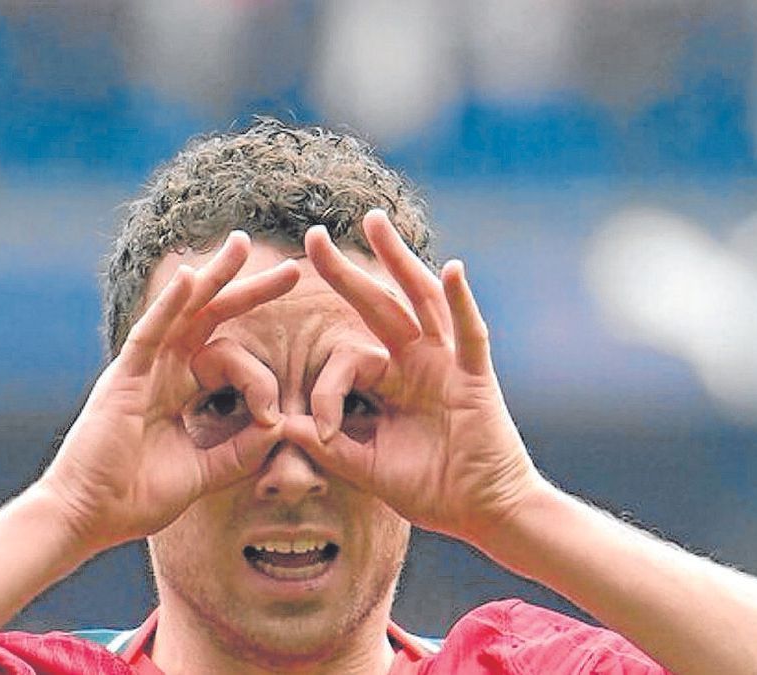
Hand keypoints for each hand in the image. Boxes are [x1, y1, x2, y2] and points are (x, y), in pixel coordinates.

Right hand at [40, 232, 297, 551]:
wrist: (87, 518)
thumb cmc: (133, 497)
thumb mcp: (202, 474)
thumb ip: (239, 452)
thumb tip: (280, 426)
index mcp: (177, 390)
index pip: (226, 356)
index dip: (260, 375)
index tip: (274, 412)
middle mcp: (161, 371)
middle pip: (210, 318)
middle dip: (249, 291)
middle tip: (293, 269)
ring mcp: (140, 370)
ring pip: (183, 311)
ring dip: (213, 276)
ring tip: (244, 245)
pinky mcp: (122, 378)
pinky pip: (149, 333)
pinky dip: (169, 304)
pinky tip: (190, 276)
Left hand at [303, 211, 543, 545]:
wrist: (482, 514)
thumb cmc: (430, 489)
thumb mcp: (365, 466)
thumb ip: (325, 443)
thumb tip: (274, 422)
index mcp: (389, 381)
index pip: (346, 362)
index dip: (325, 391)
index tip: (320, 431)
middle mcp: (416, 363)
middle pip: (378, 305)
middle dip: (345, 272)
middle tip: (314, 235)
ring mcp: (448, 365)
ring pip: (420, 301)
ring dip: (398, 260)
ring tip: (375, 222)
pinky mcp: (476, 378)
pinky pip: (470, 335)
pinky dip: (461, 302)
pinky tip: (451, 269)